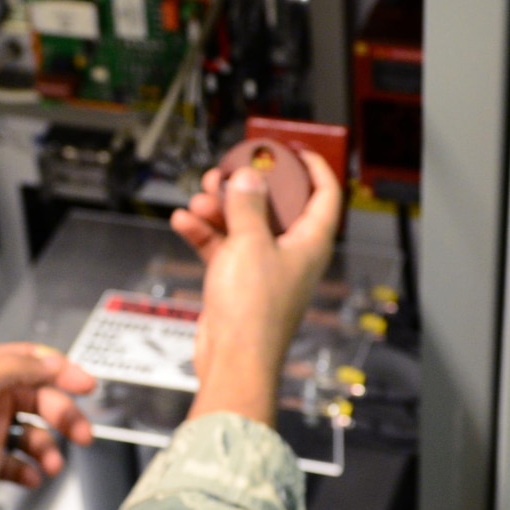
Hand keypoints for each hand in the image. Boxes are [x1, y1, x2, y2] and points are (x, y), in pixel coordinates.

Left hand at [0, 343, 96, 509]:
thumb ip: (18, 367)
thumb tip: (53, 361)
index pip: (33, 363)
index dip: (63, 372)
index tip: (87, 386)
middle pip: (40, 401)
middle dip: (64, 416)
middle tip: (80, 433)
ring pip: (32, 436)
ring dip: (48, 448)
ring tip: (50, 463)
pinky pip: (14, 465)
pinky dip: (28, 471)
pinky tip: (31, 476)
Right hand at [169, 148, 343, 425]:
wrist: (233, 359)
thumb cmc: (254, 309)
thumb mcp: (249, 243)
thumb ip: (247, 205)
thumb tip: (249, 178)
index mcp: (311, 242)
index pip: (325, 195)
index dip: (314, 168)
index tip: (295, 150)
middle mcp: (292, 254)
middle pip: (275, 206)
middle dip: (248, 186)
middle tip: (226, 171)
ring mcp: (264, 269)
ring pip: (243, 225)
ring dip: (220, 209)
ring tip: (199, 198)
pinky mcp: (238, 283)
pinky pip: (223, 248)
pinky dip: (205, 234)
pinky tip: (184, 222)